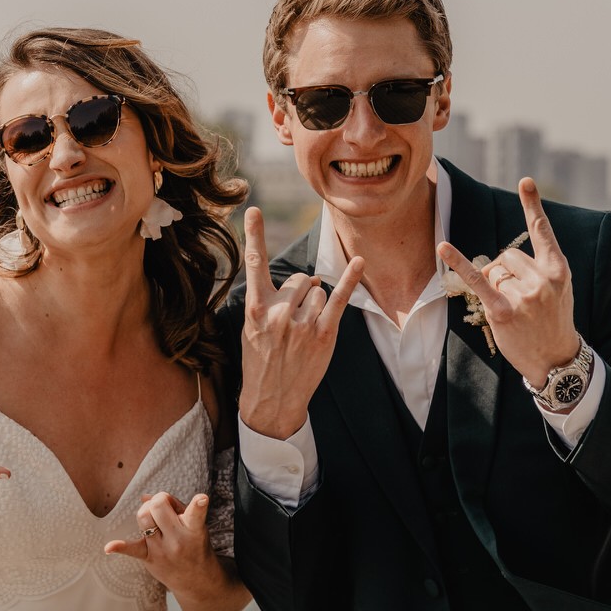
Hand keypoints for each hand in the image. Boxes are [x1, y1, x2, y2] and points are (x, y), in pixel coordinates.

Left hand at [105, 490, 213, 593]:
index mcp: (194, 529)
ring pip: (144, 517)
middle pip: (158, 506)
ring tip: (153, 517)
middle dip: (158, 500)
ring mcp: (162, 550)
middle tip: (163, 505)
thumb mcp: (194, 524)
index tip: (202, 499)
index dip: (198, 504)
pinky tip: (108, 548)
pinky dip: (119, 547)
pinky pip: (132, 550)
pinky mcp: (149, 558)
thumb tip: (144, 497)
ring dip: (146, 511)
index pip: (196, 513)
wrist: (196, 580)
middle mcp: (178, 539)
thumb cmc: (194, 544)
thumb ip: (174, 506)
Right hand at [239, 206, 363, 438]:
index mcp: (256, 310)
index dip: (255, 236)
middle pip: (299, 280)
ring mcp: (302, 324)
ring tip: (303, 331)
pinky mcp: (323, 335)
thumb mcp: (251, 330)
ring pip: (317, 292)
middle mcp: (279, 313)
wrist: (271, 401)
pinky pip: (340, 300)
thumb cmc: (260, 363)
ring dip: (315, 305)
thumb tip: (304, 281)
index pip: (254, 265)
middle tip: (293, 318)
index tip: (254, 209)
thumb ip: (268, 302)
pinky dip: (351, 279)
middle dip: (301, 292)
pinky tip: (359, 261)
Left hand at [437, 178, 579, 387]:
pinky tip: (443, 247)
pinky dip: (459, 263)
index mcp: (558, 269)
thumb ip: (538, 268)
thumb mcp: (558, 289)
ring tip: (512, 309)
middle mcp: (542, 279)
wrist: (556, 358)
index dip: (532, 205)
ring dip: (494, 285)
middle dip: (504, 272)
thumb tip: (497, 261)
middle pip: (507, 256)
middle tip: (518, 299)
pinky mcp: (503, 311)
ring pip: (493, 270)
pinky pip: (478, 281)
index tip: (525, 181)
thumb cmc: (552, 320)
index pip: (543, 232)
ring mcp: (524, 296)